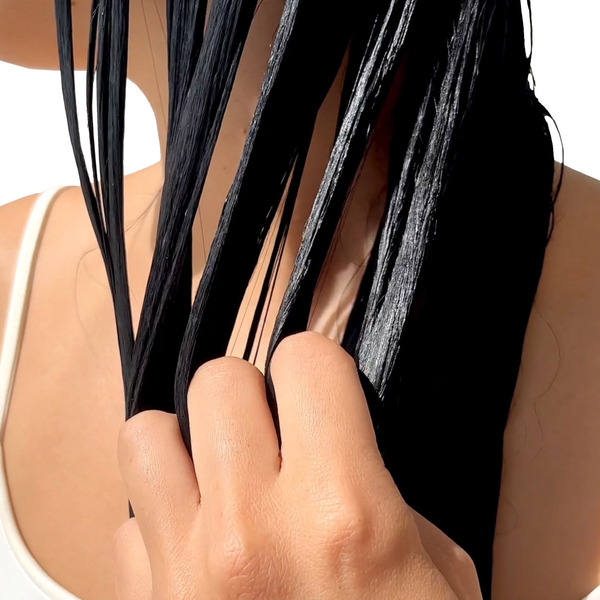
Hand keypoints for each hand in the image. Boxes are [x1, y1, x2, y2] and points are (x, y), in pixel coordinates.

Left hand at [113, 332, 481, 598]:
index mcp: (343, 511)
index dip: (315, 368)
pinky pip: (126, 517)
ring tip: (218, 474)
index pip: (305, 359)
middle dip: (248, 396)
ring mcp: (183, 571)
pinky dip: (158, 517)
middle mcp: (253, 529)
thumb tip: (331, 443)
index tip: (318, 391)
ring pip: (144, 433)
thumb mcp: (435, 571)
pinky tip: (195, 544)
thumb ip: (380, 488)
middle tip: (270, 434)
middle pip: (217, 381)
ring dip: (184, 444)